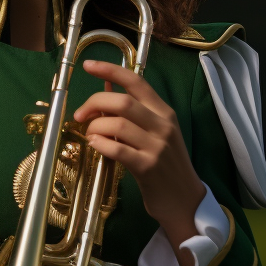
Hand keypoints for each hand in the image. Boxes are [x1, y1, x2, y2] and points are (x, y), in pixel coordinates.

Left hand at [73, 59, 205, 265]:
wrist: (185, 201)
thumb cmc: (165, 166)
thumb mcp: (154, 133)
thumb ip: (132, 113)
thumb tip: (106, 88)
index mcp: (164, 112)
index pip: (136, 81)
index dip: (110, 69)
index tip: (87, 65)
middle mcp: (163, 125)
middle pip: (123, 101)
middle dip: (94, 103)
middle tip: (80, 114)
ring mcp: (157, 146)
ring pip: (117, 123)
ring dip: (95, 127)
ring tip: (90, 135)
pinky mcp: (148, 167)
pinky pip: (117, 148)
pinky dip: (100, 144)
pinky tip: (95, 145)